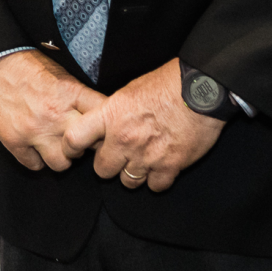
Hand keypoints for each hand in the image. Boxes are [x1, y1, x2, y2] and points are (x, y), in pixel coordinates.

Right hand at [0, 50, 104, 172]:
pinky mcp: (14, 141)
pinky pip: (35, 165)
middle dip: (85, 146)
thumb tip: (99, 116)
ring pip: (62, 163)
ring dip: (62, 157)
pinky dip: (37, 159)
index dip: (107, 127)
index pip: (103, 118)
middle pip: (86, 147)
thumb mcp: (62, 75)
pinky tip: (36, 147)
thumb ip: (79, 97)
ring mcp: (34, 130)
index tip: (104, 130)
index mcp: (71, 94)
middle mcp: (55, 114)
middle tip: (80, 141)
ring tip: (57, 146)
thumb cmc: (28, 67)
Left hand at [62, 58, 223, 191]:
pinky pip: (155, 186)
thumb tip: (106, 126)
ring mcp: (146, 155)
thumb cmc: (166, 84)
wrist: (200, 91)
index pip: (75, 139)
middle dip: (109, 165)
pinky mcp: (169, 166)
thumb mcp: (129, 91)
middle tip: (119, 156)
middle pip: (102, 170)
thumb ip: (113, 112)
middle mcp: (123, 139)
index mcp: (110, 115)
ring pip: (128, 182)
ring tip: (142, 161)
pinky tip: (161, 166)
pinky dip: (157, 179)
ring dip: (133, 174)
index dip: (71, 147)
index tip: (74, 150)